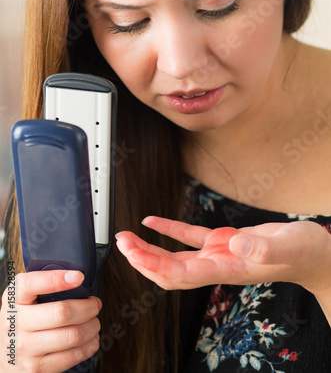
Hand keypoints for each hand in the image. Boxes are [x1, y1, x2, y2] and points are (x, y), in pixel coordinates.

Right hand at [0, 270, 100, 371]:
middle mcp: (16, 323)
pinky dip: (89, 345)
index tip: (78, 276)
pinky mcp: (37, 368)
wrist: (4, 356)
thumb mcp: (23, 299)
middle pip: (62, 312)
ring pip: (72, 335)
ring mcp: (25, 349)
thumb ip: (43, 285)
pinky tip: (90, 339)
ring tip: (94, 322)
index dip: (57, 279)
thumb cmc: (22, 321)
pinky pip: (73, 356)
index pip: (31, 283)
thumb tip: (77, 277)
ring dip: (92, 326)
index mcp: (13, 299)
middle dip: (88, 307)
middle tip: (95, 304)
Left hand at [116, 217, 330, 293]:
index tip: (131, 252)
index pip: (179, 273)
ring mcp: (218, 253)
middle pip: (169, 269)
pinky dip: (169, 229)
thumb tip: (235, 242)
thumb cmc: (304, 253)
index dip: (153, 264)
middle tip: (121, 243)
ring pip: (174, 255)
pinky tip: (153, 221)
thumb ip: (261, 245)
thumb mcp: (287, 246)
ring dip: (150, 248)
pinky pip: (188, 236)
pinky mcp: (222, 241)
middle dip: (142, 259)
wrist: (313, 254)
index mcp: (226, 268)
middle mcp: (216, 264)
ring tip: (128, 237)